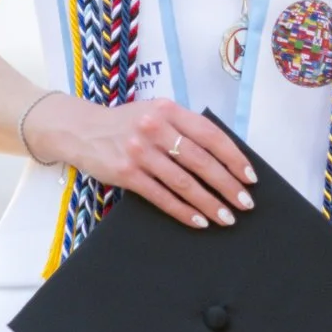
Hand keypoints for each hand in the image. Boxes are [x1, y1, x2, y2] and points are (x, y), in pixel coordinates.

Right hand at [38, 95, 256, 228]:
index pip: (210, 135)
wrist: (81, 130)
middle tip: (245, 203)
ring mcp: (140, 152)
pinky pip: (162, 196)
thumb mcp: (156, 113)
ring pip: (184, 182)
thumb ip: (184, 127)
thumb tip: (224, 157)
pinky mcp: (126, 174)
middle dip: (227, 185)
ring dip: (209, 203)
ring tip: (226, 217)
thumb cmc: (126, 123)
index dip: (233, 158)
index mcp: (168, 109)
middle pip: (201, 161)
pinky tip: (198, 221)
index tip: (249, 177)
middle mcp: (155, 128)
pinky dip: (183, 211)